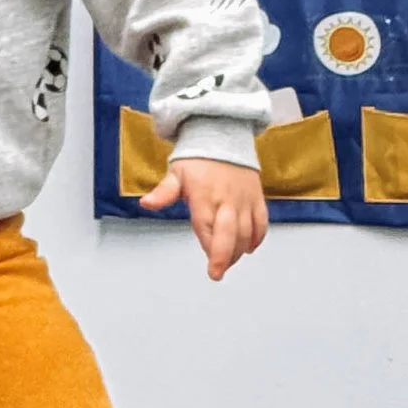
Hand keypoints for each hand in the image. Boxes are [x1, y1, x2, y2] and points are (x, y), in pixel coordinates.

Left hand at [142, 155, 267, 280]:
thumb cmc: (198, 158)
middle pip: (231, 234)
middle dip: (226, 257)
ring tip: (228, 261)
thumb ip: (163, 193)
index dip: (210, 249)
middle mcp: (227, 199)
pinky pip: (261, 223)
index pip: (207, 228)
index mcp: (205, 196)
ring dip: (238, 251)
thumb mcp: (176, 173)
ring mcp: (244, 199)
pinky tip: (247, 247)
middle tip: (218, 273)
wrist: (222, 135)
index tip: (211, 268)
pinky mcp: (257, 197)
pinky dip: (256, 238)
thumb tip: (146, 203)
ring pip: (247, 232)